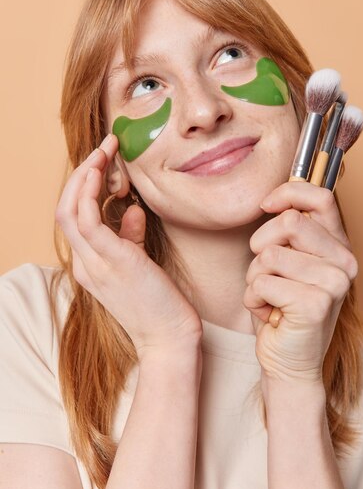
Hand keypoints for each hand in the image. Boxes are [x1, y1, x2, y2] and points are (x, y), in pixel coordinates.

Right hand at [55, 134, 202, 358]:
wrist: (170, 340)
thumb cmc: (159, 304)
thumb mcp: (140, 265)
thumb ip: (130, 237)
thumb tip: (130, 211)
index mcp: (89, 265)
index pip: (75, 218)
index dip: (84, 186)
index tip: (104, 163)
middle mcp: (85, 264)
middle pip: (65, 208)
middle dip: (81, 173)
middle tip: (104, 148)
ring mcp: (94, 263)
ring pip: (70, 209)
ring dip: (84, 174)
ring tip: (104, 150)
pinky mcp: (111, 261)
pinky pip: (88, 219)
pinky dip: (89, 192)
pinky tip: (101, 171)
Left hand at [244, 182, 357, 383]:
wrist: (287, 361)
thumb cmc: (281, 307)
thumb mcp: (287, 260)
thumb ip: (289, 230)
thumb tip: (273, 198)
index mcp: (339, 246)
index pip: (320, 197)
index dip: (287, 193)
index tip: (265, 206)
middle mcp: (344, 262)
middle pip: (288, 222)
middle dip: (261, 246)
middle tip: (267, 273)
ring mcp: (334, 283)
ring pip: (268, 254)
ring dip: (255, 278)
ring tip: (270, 297)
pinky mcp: (315, 304)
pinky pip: (261, 283)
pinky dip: (253, 299)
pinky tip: (270, 314)